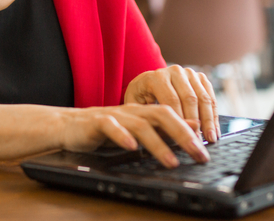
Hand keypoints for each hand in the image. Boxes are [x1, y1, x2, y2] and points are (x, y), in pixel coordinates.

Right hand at [58, 103, 209, 167]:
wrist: (68, 125)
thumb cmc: (105, 129)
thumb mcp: (139, 127)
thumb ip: (164, 127)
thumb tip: (193, 124)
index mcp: (144, 111)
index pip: (173, 116)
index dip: (191, 132)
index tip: (205, 151)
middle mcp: (133, 111)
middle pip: (162, 115)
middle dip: (182, 135)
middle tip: (198, 154)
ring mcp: (115, 115)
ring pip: (140, 124)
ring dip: (158, 143)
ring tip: (171, 161)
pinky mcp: (97, 122)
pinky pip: (111, 126)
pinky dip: (122, 136)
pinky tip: (132, 147)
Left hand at [123, 65, 219, 143]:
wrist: (147, 84)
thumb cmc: (141, 99)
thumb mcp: (137, 107)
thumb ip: (151, 118)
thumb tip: (173, 133)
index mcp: (156, 77)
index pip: (171, 100)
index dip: (180, 120)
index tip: (185, 138)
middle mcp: (174, 71)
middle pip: (190, 99)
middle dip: (196, 123)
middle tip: (199, 142)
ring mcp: (189, 73)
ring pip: (203, 98)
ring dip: (209, 120)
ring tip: (211, 139)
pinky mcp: (200, 77)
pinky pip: (211, 97)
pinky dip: (214, 115)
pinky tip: (214, 130)